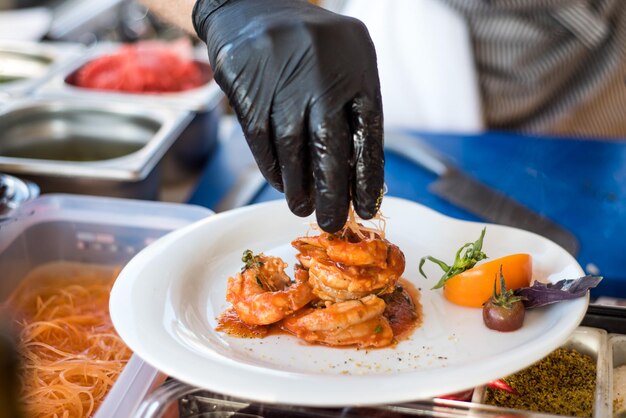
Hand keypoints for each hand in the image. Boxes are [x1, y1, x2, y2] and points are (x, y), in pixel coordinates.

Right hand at [193, 0, 383, 231]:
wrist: (253, 8)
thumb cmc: (310, 47)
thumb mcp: (347, 64)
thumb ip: (353, 111)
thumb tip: (356, 175)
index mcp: (357, 68)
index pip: (368, 135)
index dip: (367, 178)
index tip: (366, 207)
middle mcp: (322, 74)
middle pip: (330, 149)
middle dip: (332, 193)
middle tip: (332, 222)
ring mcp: (282, 81)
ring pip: (292, 150)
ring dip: (298, 187)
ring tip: (303, 208)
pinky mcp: (247, 88)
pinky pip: (261, 142)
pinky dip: (273, 169)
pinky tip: (281, 183)